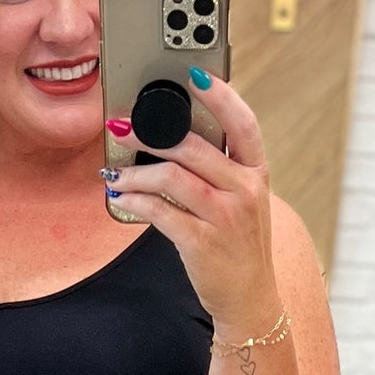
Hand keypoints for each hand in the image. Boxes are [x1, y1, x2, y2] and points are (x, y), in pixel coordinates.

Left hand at [104, 71, 280, 337]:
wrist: (250, 299)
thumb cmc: (240, 246)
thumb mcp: (245, 202)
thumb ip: (222, 171)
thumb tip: (175, 141)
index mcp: (257, 174)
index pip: (243, 124)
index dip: (221, 96)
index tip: (193, 74)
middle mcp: (244, 191)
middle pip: (194, 148)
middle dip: (151, 134)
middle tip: (122, 129)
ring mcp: (225, 217)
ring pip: (172, 178)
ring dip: (136, 174)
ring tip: (117, 175)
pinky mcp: (201, 243)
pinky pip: (160, 212)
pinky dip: (136, 202)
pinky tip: (123, 199)